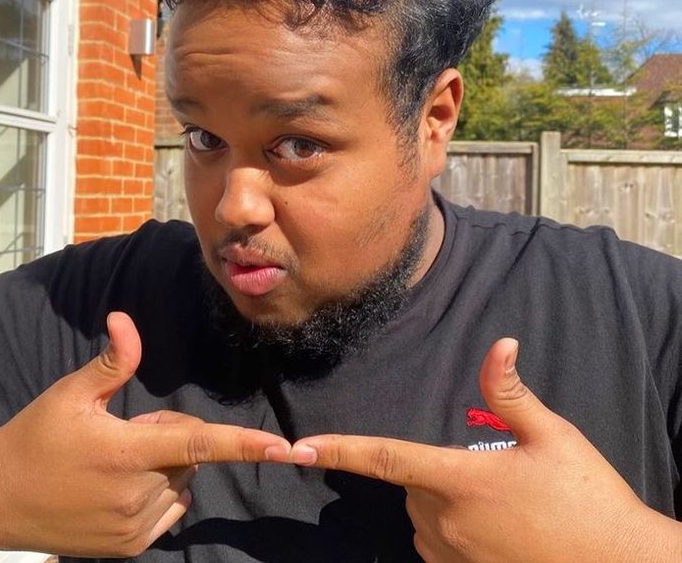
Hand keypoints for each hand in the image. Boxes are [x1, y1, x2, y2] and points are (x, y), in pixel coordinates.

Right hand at [0, 312, 291, 556]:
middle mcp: (137, 495)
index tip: (287, 447)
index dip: (247, 444)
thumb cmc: (36, 438)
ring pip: (181, 479)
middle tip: (123, 432)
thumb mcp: (70, 396)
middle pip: (188, 452)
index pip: (201, 444)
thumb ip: (111, 362)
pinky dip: (160, 491)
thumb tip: (124, 319)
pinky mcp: (131, 546)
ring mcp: (135, 526)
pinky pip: (172, 506)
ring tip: (115, 462)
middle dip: (168, 435)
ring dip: (164, 465)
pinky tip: (120, 485)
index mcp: (127, 454)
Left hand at [285, 339, 681, 561]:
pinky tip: (495, 529)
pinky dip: (451, 532)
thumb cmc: (586, 498)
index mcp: (461, 479)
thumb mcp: (552, 436)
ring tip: (499, 502)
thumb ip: (511, 393)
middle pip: (411, 485)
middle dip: (431, 471)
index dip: (340, 450)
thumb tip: (500, 344)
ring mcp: (456, 558)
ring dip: (441, 503)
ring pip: (423, 518)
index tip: (298, 447)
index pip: (385, 458)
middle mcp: (447, 522)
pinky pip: (439, 548)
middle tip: (489, 469)